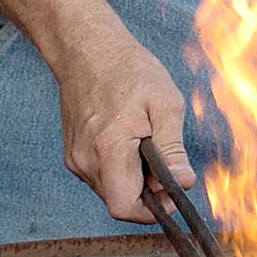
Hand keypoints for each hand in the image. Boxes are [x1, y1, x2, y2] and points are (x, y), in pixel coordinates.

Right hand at [57, 15, 194, 223]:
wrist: (86, 48)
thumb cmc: (127, 68)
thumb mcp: (165, 103)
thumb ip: (173, 149)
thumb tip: (183, 183)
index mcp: (109, 150)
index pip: (126, 208)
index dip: (153, 208)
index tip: (172, 191)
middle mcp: (85, 160)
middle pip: (120, 201)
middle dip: (147, 190)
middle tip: (163, 158)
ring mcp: (75, 158)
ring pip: (110, 189)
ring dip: (133, 177)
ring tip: (145, 140)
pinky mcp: (73, 153)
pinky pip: (101, 174)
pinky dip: (119, 166)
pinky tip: (129, 137)